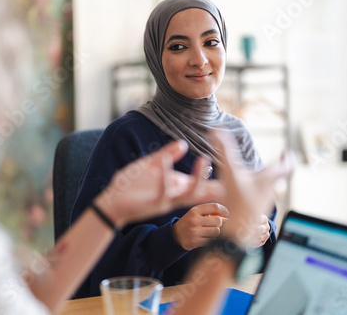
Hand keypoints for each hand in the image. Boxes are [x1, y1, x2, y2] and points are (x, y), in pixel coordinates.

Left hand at [94, 140, 223, 227]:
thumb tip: (183, 143)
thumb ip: (167, 154)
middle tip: (230, 173)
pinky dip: (165, 176)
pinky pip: (162, 191)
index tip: (234, 172)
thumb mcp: (151, 165)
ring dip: (197, 178)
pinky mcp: (152, 203)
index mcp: (175, 185)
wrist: (111, 201)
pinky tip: (165, 163)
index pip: (200, 183)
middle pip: (201, 192)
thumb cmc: (131, 184)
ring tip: (203, 160)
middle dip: (216, 184)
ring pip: (188, 194)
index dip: (215, 179)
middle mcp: (174, 194)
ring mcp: (165, 200)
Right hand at [172, 203, 228, 249]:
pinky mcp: (195, 242)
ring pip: (216, 232)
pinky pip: (211, 240)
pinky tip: (205, 237)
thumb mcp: (196, 213)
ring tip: (209, 231)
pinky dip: (210, 239)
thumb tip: (226, 217)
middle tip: (215, 224)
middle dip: (219, 223)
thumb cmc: (191, 222)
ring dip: (215, 232)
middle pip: (218, 221)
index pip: (215, 207)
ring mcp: (194, 231)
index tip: (226, 213)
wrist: (176, 235)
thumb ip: (209, 212)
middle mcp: (194, 220)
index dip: (224, 210)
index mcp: (195, 210)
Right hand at [211, 129, 293, 248]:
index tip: (289, 153)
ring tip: (262, 174)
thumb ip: (224, 150)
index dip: (289, 158)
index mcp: (267, 179)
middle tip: (279, 162)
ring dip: (269, 180)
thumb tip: (216, 130)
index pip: (286, 167)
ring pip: (270, 188)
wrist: (236, 234)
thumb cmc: (237, 203)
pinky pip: (260, 197)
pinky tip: (246, 191)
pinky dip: (258, 190)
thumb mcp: (230, 172)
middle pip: (279, 178)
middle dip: (279, 168)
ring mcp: (261, 202)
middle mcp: (268, 191)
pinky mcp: (253, 212)